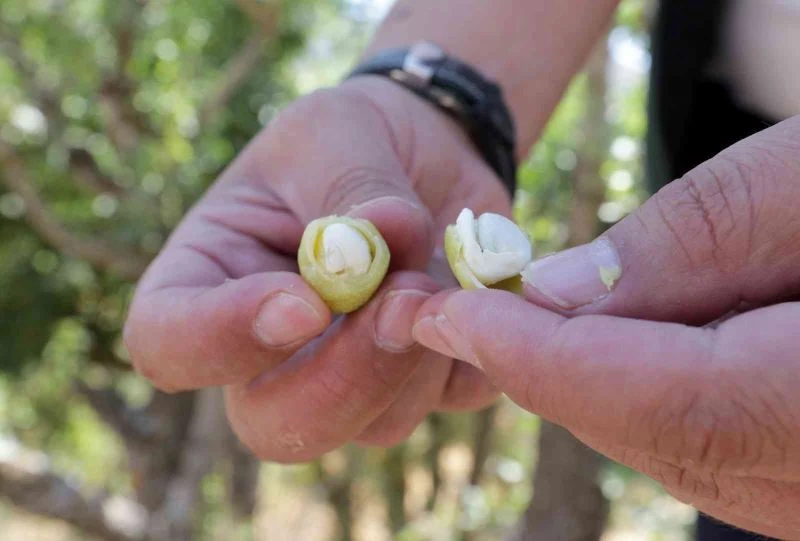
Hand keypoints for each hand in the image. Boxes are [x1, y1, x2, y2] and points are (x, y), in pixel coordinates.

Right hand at [123, 76, 507, 461]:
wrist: (425, 147)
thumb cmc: (353, 134)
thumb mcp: (336, 132)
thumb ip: (351, 187)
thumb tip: (386, 236)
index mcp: (209, 280)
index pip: (169, 344)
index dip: (224, 340)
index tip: (302, 303)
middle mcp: (266, 350)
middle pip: (274, 424)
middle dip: (345, 376)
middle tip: (402, 299)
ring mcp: (343, 375)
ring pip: (374, 425)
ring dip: (419, 353)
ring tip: (441, 266)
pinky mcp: (417, 376)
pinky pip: (449, 399)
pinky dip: (473, 345)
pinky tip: (470, 285)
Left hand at [413, 116, 799, 537]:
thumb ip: (695, 244)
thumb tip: (556, 296)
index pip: (668, 400)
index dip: (543, 359)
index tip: (453, 314)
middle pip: (660, 432)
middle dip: (547, 372)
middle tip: (462, 314)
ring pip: (677, 446)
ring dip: (585, 384)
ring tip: (513, 321)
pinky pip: (714, 445)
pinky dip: (642, 394)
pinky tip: (610, 341)